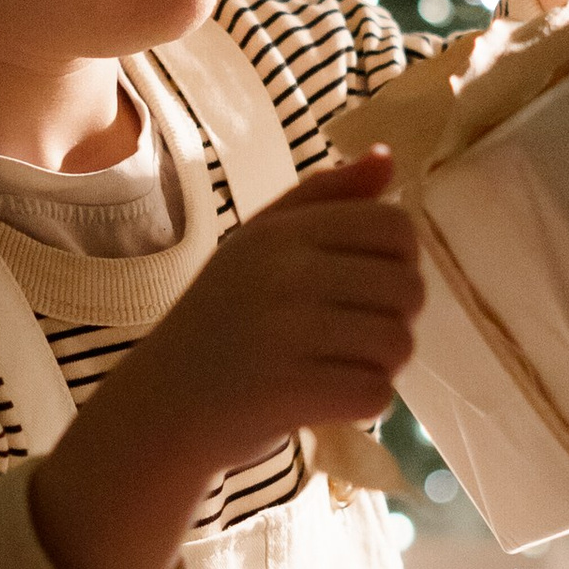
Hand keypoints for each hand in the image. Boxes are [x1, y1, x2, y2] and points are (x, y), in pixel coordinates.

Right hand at [28, 151, 423, 568]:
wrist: (159, 409)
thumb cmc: (219, 324)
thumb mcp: (258, 245)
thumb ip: (325, 199)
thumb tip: (389, 158)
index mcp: (281, 232)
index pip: (395, 228)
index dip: (401, 262)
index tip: (368, 288)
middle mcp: (284, 273)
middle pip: (408, 288)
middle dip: (395, 319)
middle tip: (349, 336)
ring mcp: (286, 332)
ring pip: (398, 344)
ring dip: (380, 365)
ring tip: (335, 366)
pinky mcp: (290, 391)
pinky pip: (376, 393)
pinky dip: (361, 405)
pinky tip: (325, 398)